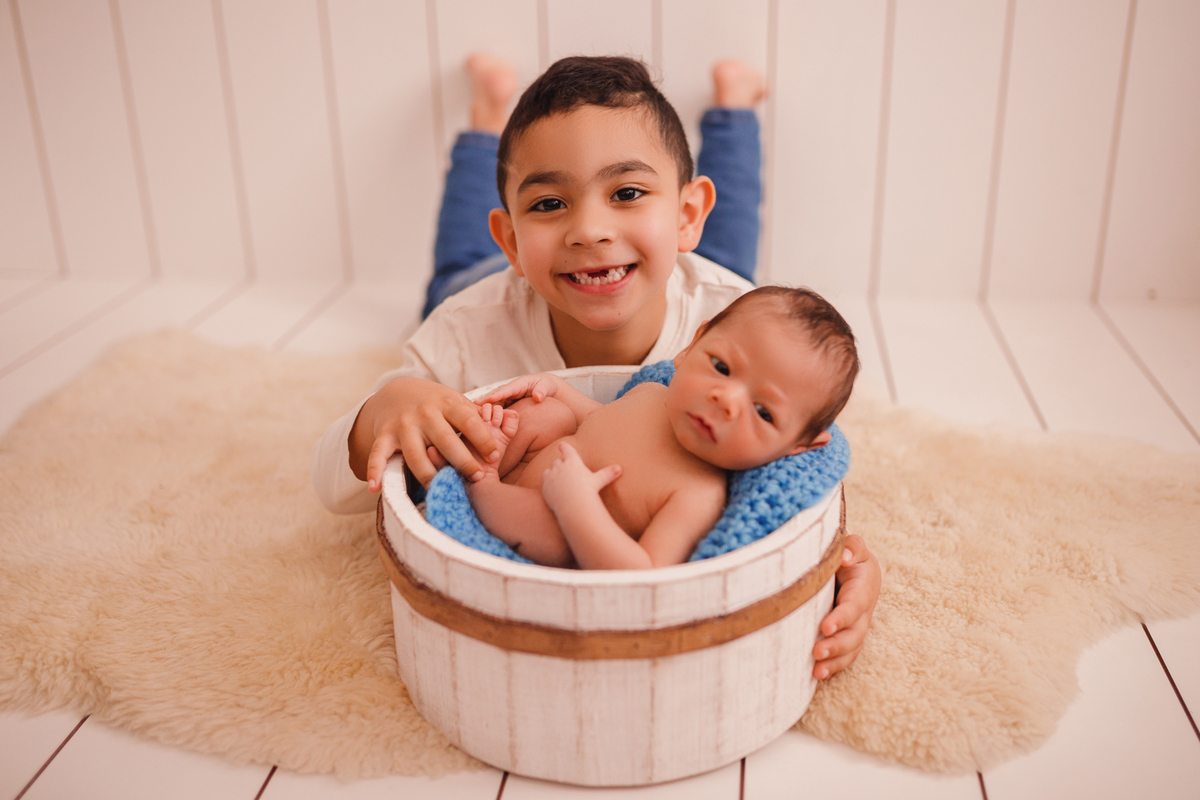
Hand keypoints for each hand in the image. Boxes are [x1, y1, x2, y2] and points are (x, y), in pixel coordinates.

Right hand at [348, 377, 501, 489]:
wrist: (395, 392)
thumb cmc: (435, 403)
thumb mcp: (454, 401)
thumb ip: (475, 414)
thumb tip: (507, 422)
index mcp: (446, 404)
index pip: (468, 421)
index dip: (482, 438)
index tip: (495, 455)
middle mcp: (424, 414)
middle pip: (444, 440)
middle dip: (462, 460)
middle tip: (477, 477)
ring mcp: (403, 426)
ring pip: (415, 454)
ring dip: (427, 474)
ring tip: (440, 489)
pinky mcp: (384, 436)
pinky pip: (378, 455)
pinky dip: (374, 471)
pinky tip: (374, 488)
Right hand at [476, 373, 565, 405]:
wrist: (547, 389)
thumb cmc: (546, 386)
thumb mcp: (546, 386)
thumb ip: (542, 390)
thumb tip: (538, 397)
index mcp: (520, 384)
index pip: (508, 389)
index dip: (499, 394)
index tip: (490, 399)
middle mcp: (510, 390)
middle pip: (497, 395)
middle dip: (486, 400)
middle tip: (475, 405)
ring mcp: (507, 397)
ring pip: (494, 402)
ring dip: (485, 407)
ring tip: (474, 413)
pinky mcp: (506, 404)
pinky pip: (497, 408)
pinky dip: (489, 412)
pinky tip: (481, 420)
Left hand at [539, 442, 620, 514]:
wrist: (574, 505)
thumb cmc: (588, 491)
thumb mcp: (598, 481)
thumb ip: (607, 474)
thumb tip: (620, 468)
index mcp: (573, 462)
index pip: (567, 450)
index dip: (564, 447)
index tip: (561, 444)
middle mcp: (560, 466)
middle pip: (557, 461)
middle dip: (560, 463)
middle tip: (563, 467)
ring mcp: (551, 476)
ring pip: (549, 470)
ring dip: (552, 472)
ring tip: (555, 478)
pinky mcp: (545, 486)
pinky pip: (544, 482)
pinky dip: (547, 484)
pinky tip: (551, 489)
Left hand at [812, 534, 879, 679]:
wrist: (850, 565)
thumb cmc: (848, 555)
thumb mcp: (853, 545)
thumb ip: (852, 547)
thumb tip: (847, 558)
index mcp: (863, 587)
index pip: (854, 605)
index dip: (842, 617)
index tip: (825, 626)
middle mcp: (862, 611)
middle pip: (855, 634)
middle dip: (836, 645)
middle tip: (816, 652)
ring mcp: (856, 627)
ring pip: (850, 649)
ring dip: (835, 661)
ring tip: (816, 671)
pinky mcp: (846, 636)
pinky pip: (844, 655)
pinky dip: (833, 667)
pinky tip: (817, 675)